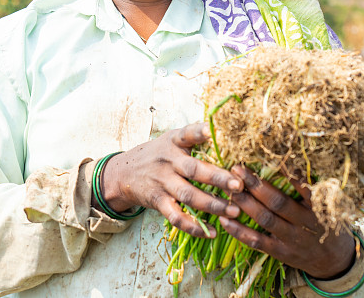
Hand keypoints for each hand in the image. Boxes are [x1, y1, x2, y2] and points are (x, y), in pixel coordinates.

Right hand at [99, 122, 242, 237]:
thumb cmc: (160, 155)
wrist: (125, 173)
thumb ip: (194, 138)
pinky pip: (176, 217)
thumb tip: (227, 131)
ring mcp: (162, 182)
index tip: (213, 131)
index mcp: (175, 142)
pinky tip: (212, 232)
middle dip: (217, 178)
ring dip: (212, 205)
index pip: (187, 134)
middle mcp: (168, 161)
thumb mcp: (172, 140)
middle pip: (193, 169)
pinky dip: (194, 226)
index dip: (200, 132)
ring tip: (234, 211)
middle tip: (238, 185)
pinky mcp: (158, 201)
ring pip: (188, 195)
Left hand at [218, 165, 355, 279]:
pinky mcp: (280, 252)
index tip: (268, 156)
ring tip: (229, 188)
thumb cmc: (329, 223)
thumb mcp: (329, 203)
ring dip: (245, 203)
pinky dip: (239, 231)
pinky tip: (224, 220)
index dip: (285, 172)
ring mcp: (292, 239)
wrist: (336, 260)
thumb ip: (311, 186)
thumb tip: (289, 160)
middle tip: (237, 169)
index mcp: (318, 206)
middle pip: (277, 202)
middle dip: (255, 184)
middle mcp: (305, 223)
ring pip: (265, 219)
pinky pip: (257, 242)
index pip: (302, 186)